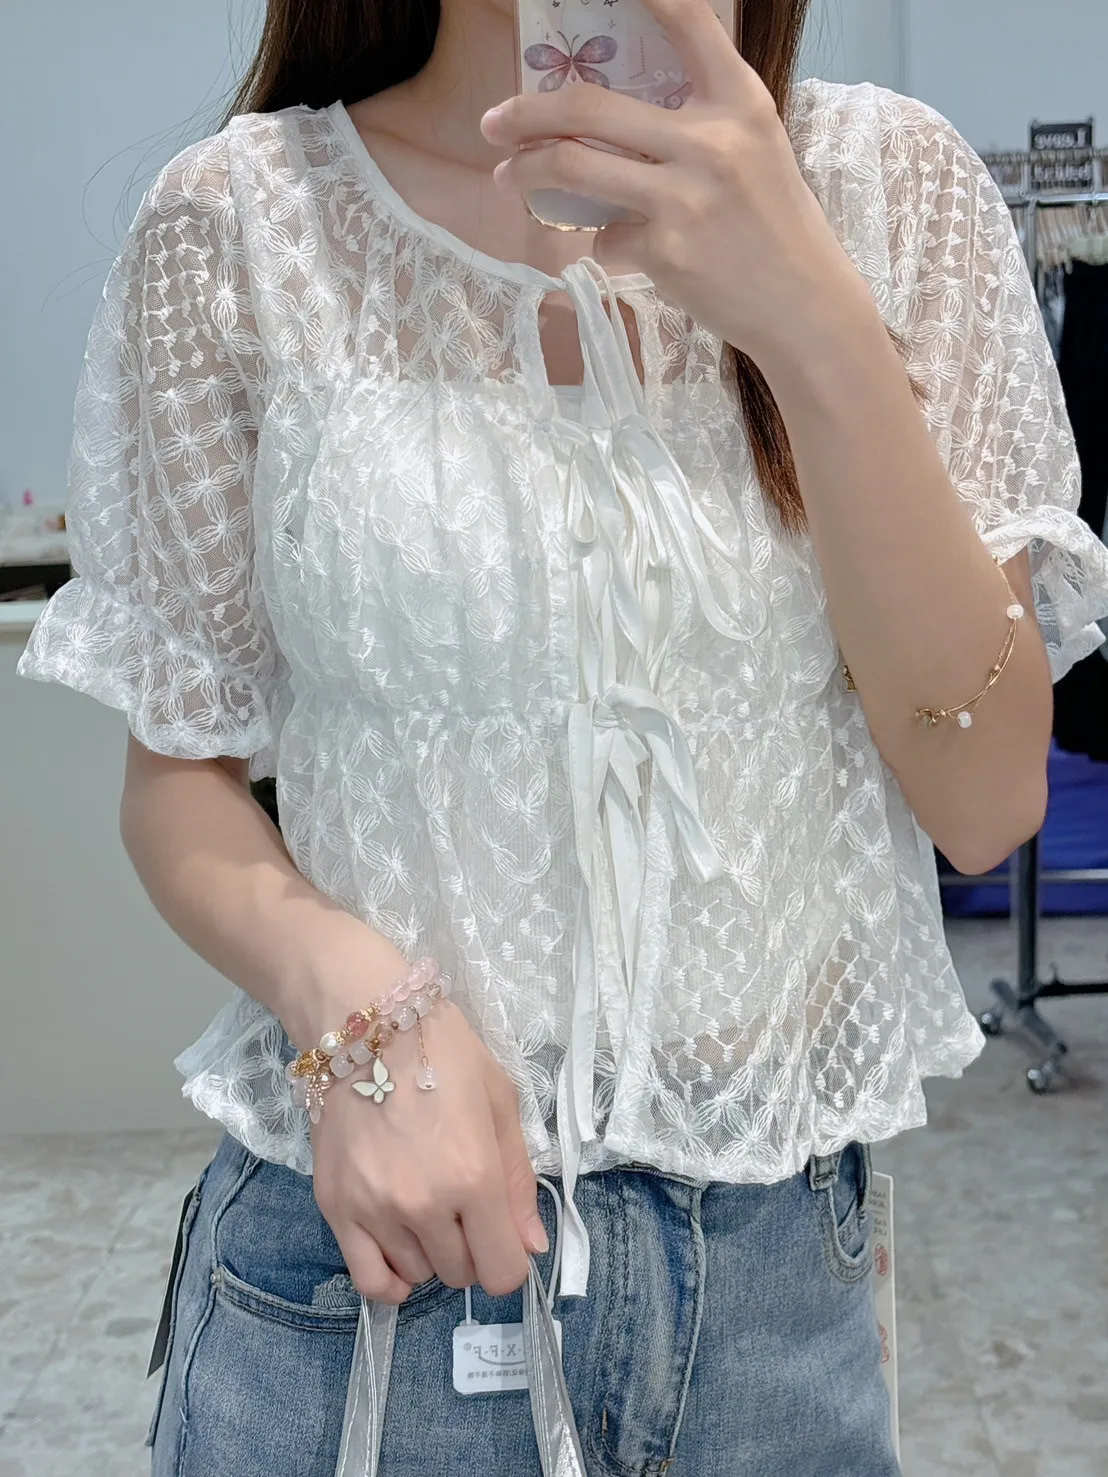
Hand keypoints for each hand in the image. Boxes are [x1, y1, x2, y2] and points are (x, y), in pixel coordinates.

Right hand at [311, 999, 547, 1304]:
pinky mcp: (335, 1208)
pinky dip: (391, 1280)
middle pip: (461, 1274)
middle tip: (463, 1205)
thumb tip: (532, 1246)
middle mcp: (424, 1205)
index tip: (502, 1233)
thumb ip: (519, 1181)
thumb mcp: (500, 1102)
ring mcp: (374, 1211)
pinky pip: (369, 1280)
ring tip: (426, 1205)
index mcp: (474, 1176)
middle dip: (471, 1248)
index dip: (510, 1259)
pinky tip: (402, 1253)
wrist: (364, 1025)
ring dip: (431, 1252)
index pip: (502, 1270)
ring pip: (419, 1274)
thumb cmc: (443, 1053)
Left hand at [481, 0, 873, 360]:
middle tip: (495, 120)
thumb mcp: (755, 149)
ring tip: (507, 176)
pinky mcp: (665, 251)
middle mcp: (711, 141)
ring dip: (526, 172)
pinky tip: (628, 250)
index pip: (688, 21)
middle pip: (590, 108)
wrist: (805, 306)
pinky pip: (605, 237)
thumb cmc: (776, 225)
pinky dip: (604, 242)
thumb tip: (614, 115)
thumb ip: (700, 120)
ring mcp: (684, 197)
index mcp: (741, 102)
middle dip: (527, 112)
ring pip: (574, 170)